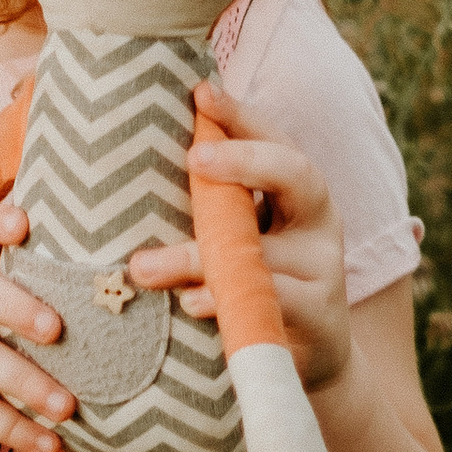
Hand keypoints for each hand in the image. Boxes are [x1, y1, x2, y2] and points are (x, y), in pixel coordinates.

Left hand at [126, 86, 353, 398]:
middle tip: (193, 158)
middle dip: (244, 161)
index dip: (241, 116)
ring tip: (141, 266)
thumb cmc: (256, 279)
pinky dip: (226, 301)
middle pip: (295, 173)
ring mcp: (322, 269)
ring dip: (198, 256)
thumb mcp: (240, 234)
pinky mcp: (319, 318)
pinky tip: (190, 302)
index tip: (201, 93)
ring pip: (263, 251)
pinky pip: (274, 303)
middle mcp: (318, 220)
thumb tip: (128, 148)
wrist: (307, 358)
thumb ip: (209, 199)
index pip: (274, 138)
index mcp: (298, 189)